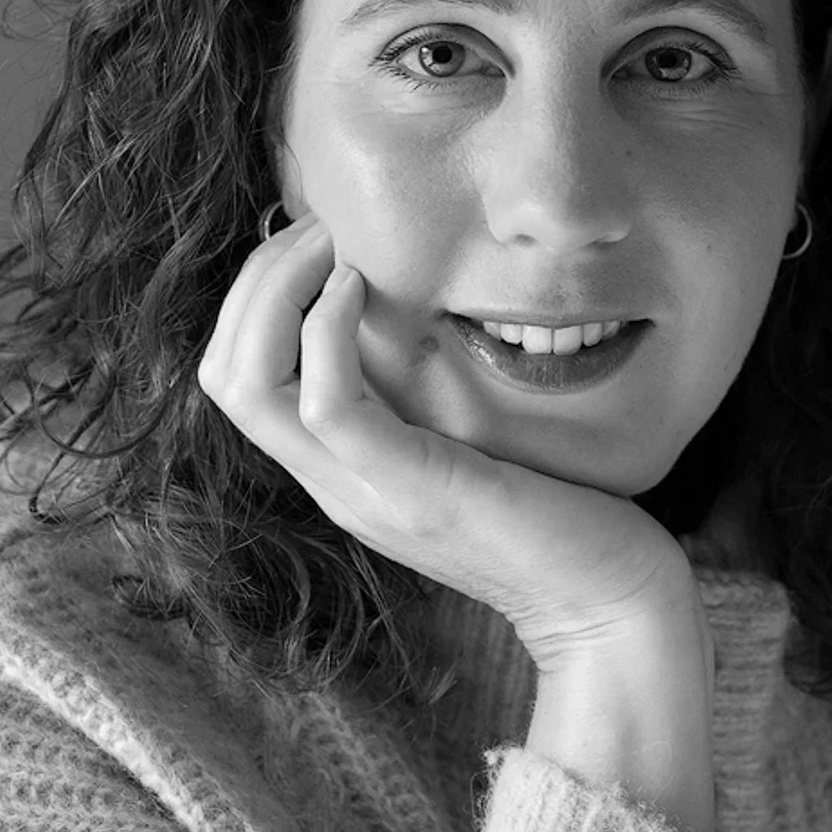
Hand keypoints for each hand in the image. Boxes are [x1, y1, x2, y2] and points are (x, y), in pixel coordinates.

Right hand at [197, 213, 704, 667]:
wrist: (607, 603)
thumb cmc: (557, 511)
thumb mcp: (469, 441)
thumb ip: (427, 395)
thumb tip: (417, 311)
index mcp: (343, 470)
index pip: (237, 378)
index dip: (254, 296)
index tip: (314, 242)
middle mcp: (335, 484)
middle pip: (224, 375)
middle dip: (254, 280)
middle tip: (317, 228)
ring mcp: (364, 491)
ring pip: (248, 386)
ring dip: (277, 290)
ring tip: (333, 246)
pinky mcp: (411, 489)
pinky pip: (328, 403)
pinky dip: (328, 330)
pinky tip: (363, 287)